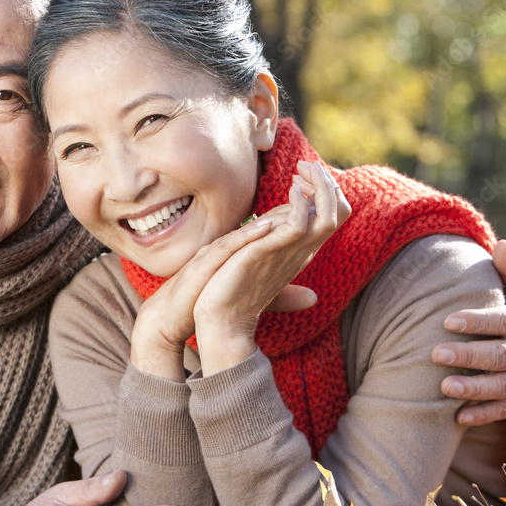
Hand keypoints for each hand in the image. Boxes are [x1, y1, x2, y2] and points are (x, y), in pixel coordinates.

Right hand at [130, 162, 348, 380]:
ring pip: (251, 227)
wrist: (177, 316)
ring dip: (276, 213)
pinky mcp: (205, 264)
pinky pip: (226, 247)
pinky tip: (265, 227)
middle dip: (298, 200)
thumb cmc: (216, 300)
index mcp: (249, 249)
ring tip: (299, 196)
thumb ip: (286, 295)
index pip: (282, 223)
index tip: (328, 207)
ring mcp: (219, 251)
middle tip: (317, 189)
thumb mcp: (257, 296)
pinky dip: (246, 236)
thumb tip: (314, 297)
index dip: (308, 211)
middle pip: (271, 217)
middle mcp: (236, 244)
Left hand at [431, 239, 505, 425]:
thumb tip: (499, 244)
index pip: (505, 321)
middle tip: (435, 354)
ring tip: (444, 386)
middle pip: (502, 356)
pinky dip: (484, 415)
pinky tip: (457, 416)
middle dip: (469, 356)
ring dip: (474, 388)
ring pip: (504, 387)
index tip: (448, 320)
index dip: (478, 321)